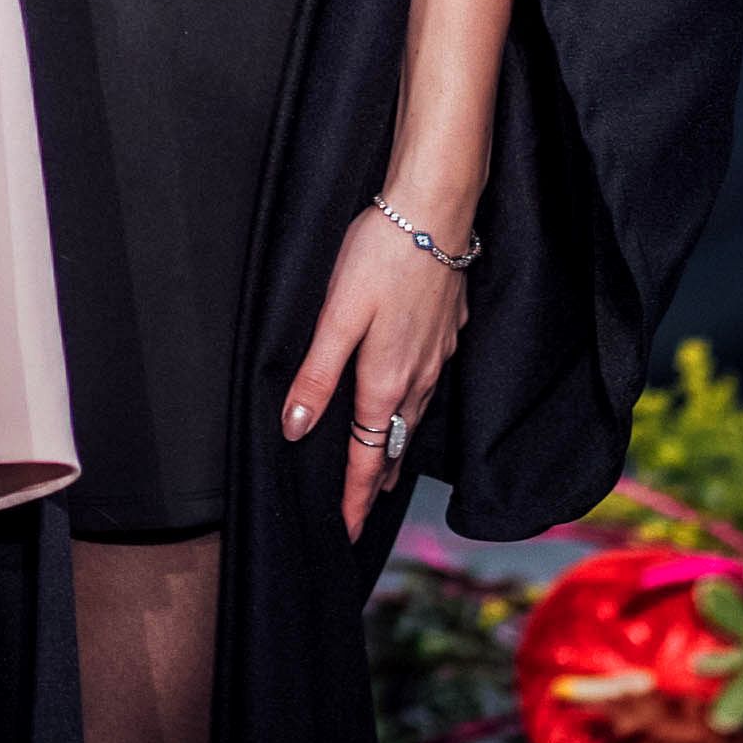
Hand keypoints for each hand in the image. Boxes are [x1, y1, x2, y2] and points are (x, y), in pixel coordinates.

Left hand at [285, 198, 473, 532]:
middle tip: (361, 510)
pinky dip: (415, 409)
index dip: (353, 498)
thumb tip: (295, 428)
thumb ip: (316, 375)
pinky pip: (430, 386)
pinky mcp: (448, 332)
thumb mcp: (337, 316)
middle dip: (375, 480)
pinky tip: (410, 400)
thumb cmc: (381, 256)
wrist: (436, 211)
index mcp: (384, 381)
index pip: (366, 457)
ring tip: (382, 469)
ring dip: (395, 448)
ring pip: (414, 417)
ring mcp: (438, 355)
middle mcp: (417, 378)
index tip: (344, 531)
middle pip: (393, 445)